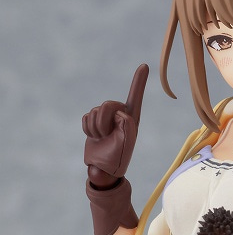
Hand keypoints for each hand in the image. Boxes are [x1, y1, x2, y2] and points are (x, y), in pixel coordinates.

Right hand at [82, 64, 148, 186]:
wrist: (103, 169)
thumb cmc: (117, 158)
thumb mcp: (126, 142)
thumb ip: (125, 124)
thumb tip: (119, 114)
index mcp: (132, 118)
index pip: (135, 97)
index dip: (139, 81)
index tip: (144, 65)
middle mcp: (119, 115)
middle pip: (107, 104)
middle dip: (103, 121)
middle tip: (106, 135)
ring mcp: (106, 119)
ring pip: (94, 111)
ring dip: (95, 128)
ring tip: (101, 139)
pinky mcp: (93, 122)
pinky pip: (85, 117)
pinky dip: (87, 129)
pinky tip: (94, 138)